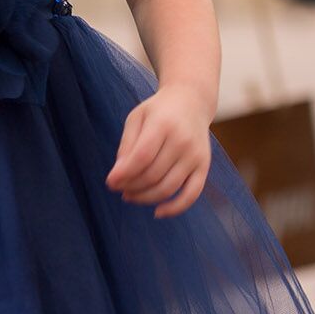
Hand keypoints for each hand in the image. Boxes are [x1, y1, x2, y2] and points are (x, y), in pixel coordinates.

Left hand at [107, 83, 212, 217]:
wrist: (191, 101)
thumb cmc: (158, 111)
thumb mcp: (137, 118)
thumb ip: (127, 145)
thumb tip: (117, 176)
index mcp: (163, 124)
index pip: (142, 157)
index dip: (124, 174)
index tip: (110, 182)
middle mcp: (182, 140)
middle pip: (153, 175)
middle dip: (131, 187)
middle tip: (119, 188)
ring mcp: (195, 155)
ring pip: (168, 188)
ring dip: (145, 198)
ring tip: (130, 196)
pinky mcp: (204, 166)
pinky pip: (191, 194)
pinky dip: (175, 208)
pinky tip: (158, 212)